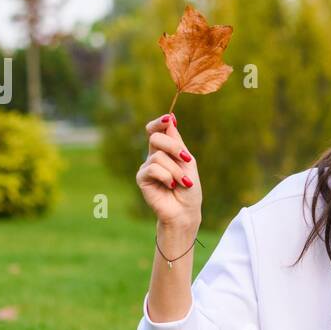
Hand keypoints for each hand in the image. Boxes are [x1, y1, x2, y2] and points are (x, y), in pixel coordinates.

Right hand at [136, 113, 200, 228]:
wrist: (185, 211)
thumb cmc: (189, 189)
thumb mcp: (187, 162)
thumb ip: (177, 142)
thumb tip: (171, 118)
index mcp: (165, 150)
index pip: (156, 130)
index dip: (160, 122)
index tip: (169, 119)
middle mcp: (153, 156)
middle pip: (156, 137)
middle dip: (174, 147)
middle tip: (187, 160)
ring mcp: (146, 167)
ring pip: (158, 156)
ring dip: (175, 170)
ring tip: (182, 183)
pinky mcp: (141, 178)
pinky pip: (153, 169)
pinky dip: (167, 177)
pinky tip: (171, 186)